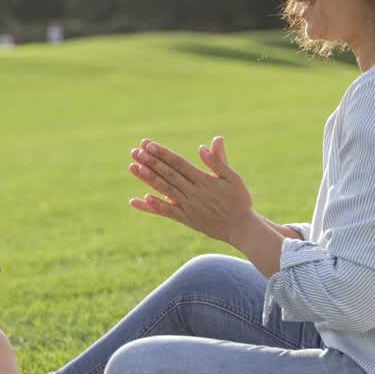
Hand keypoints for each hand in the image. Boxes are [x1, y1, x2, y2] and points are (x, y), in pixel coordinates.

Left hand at [128, 136, 255, 243]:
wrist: (241, 228)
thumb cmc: (239, 200)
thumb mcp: (234, 178)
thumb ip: (219, 161)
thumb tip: (203, 147)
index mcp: (204, 180)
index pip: (178, 163)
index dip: (163, 154)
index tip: (149, 145)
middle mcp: (193, 193)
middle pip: (168, 174)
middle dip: (150, 162)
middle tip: (135, 151)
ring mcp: (188, 207)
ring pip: (164, 190)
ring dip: (148, 178)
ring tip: (133, 167)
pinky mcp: (186, 219)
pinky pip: (167, 212)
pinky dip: (154, 205)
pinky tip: (142, 198)